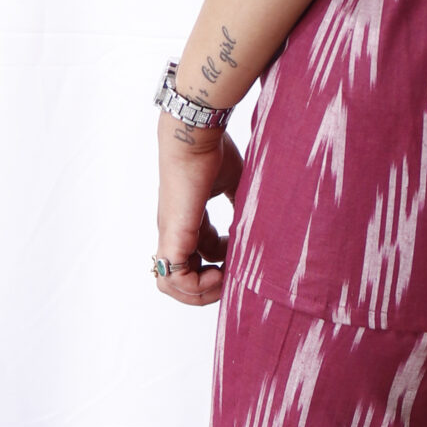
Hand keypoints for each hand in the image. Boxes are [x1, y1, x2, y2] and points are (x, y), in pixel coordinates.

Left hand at [153, 114, 244, 307]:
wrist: (195, 134)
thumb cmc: (213, 151)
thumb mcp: (233, 183)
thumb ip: (239, 204)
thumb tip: (255, 220)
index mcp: (187, 222)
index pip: (195, 259)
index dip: (219, 267)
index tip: (238, 255)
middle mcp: (174, 232)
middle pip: (178, 279)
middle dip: (207, 288)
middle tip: (231, 278)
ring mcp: (171, 234)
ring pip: (170, 285)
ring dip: (201, 291)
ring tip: (225, 277)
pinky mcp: (174, 234)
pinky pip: (174, 277)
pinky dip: (197, 285)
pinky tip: (221, 271)